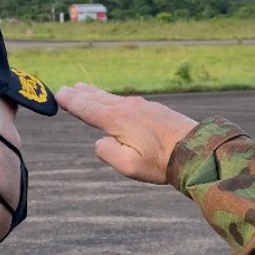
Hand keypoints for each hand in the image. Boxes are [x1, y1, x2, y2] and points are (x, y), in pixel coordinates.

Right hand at [56, 83, 197, 183]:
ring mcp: (141, 105)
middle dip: (79, 94)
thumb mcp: (128, 165)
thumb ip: (106, 152)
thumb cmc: (162, 162)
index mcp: (117, 119)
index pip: (87, 108)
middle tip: (64, 89)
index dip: (71, 102)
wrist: (197, 150)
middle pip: (96, 98)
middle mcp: (127, 107)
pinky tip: (111, 100)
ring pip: (110, 97)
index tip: (58, 94)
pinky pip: (123, 100)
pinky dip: (110, 98)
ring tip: (82, 88)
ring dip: (94, 93)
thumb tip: (101, 141)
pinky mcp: (153, 109)